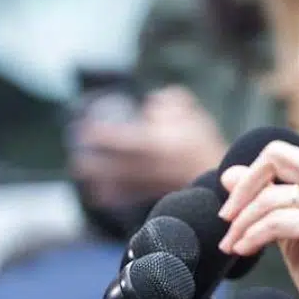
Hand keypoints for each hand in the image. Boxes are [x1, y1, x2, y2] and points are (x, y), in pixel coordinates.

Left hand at [71, 86, 226, 205]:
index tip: (82, 129)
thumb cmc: (204, 144)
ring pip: (116, 184)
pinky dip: (112, 195)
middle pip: (111, 166)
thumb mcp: (192, 114)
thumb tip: (151, 101)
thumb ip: (171, 101)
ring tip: (85, 174)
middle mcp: (149, 166)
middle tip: (77, 157)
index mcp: (155, 144)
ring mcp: (151, 183)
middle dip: (90, 163)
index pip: (118, 139)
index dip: (97, 134)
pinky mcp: (156, 195)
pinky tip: (101, 193)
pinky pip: (128, 197)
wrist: (221, 178)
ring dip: (97, 180)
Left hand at [217, 44, 298, 298]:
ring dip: (240, 222)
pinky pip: (274, 220)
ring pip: (270, 193)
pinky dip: (249, 237)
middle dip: (243, 186)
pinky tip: (242, 252)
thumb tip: (232, 170)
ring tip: (232, 245)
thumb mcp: (293, 226)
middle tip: (225, 217)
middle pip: (277, 153)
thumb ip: (270, 195)